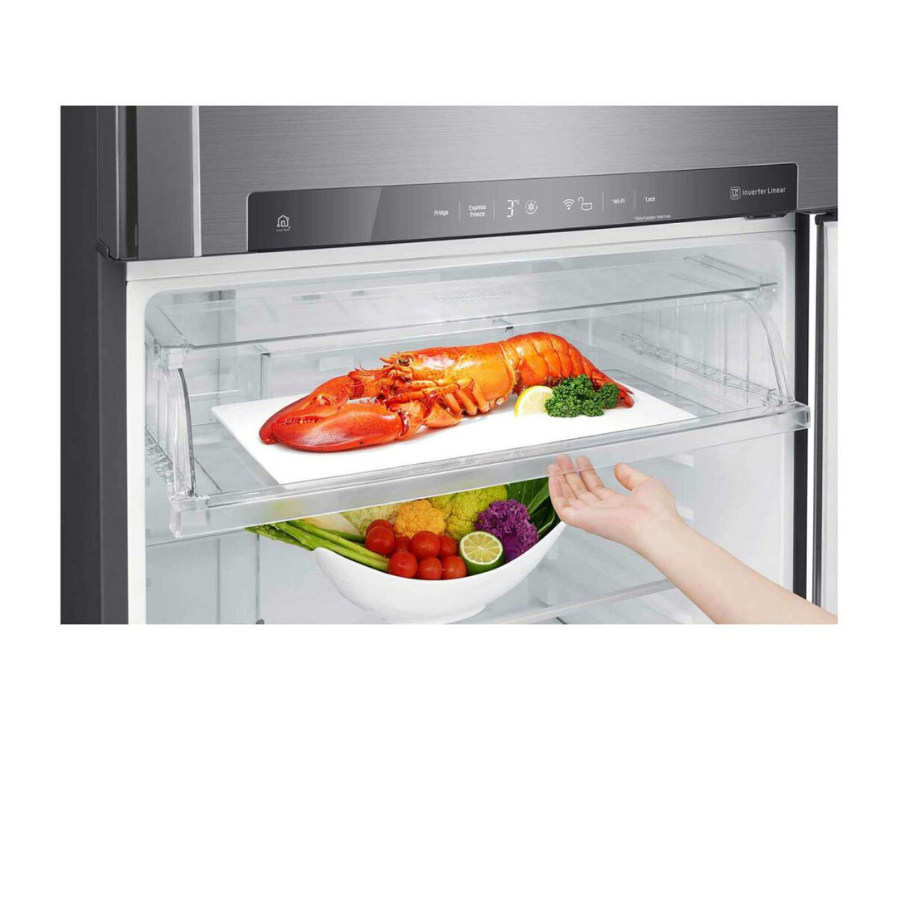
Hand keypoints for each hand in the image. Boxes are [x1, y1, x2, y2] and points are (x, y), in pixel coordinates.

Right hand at [547, 455, 682, 551]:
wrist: (655, 525)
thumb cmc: (657, 510)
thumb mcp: (646, 484)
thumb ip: (630, 476)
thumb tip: (619, 467)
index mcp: (617, 505)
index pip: (596, 488)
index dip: (587, 473)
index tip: (581, 460)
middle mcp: (602, 512)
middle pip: (580, 492)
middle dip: (570, 474)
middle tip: (562, 460)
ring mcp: (591, 517)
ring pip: (569, 498)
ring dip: (559, 480)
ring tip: (554, 465)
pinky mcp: (582, 520)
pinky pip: (562, 508)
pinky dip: (555, 493)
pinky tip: (553, 479)